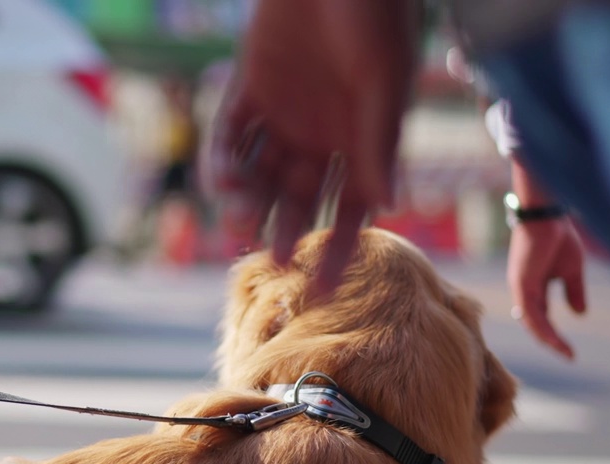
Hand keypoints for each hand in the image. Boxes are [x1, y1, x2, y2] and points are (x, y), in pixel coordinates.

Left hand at [206, 0, 417, 292]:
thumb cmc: (377, 13)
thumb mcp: (382, 78)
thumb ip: (379, 139)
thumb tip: (387, 206)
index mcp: (362, 141)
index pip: (349, 209)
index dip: (337, 251)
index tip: (323, 290)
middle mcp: (320, 136)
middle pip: (297, 199)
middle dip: (285, 230)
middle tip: (273, 257)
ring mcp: (282, 114)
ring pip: (259, 174)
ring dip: (248, 201)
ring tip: (239, 219)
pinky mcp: (248, 88)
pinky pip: (230, 134)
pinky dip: (224, 159)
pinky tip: (222, 177)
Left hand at [507, 217, 586, 358]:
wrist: (547, 217)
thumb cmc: (558, 237)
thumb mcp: (572, 270)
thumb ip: (574, 292)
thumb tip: (580, 315)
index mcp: (534, 288)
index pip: (542, 318)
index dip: (554, 334)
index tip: (571, 350)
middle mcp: (524, 291)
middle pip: (535, 324)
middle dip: (551, 341)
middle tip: (568, 356)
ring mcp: (520, 288)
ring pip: (531, 322)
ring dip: (548, 339)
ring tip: (564, 352)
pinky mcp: (521, 284)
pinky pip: (530, 312)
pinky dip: (541, 327)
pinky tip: (553, 339)